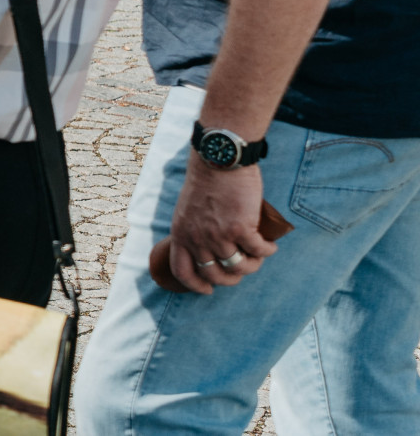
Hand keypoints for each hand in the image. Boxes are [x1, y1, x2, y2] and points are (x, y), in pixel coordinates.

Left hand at [165, 157, 276, 291]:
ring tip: (258, 255)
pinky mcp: (240, 229)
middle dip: (232, 279)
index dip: (195, 285)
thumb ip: (194, 231)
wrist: (218, 160)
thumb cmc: (206, 182)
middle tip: (242, 268)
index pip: (182, 271)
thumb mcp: (188, 210)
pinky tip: (270, 245)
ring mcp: (218, 236)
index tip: (207, 290)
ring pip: (240, 268)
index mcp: (181, 233)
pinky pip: (259, 252)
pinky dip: (267, 251)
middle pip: (215, 276)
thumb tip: (210, 253)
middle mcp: (197, 239)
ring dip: (253, 265)